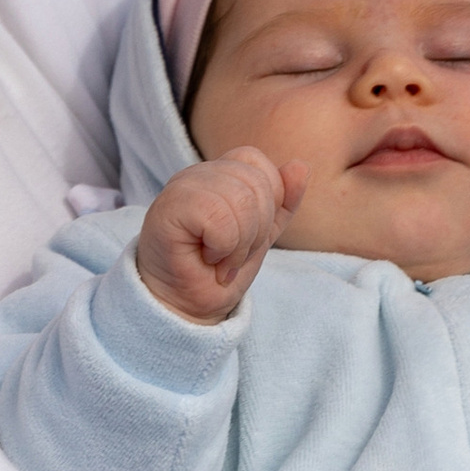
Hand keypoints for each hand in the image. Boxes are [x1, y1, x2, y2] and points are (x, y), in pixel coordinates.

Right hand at [135, 147, 304, 323]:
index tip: (247, 236)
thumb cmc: (216, 271)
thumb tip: (300, 166)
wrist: (186, 307)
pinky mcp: (169, 209)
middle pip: (254, 182)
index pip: (256, 163)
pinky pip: (220, 217)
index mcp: (217, 174)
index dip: (265, 202)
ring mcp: (181, 188)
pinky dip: (223, 248)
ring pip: (241, 200)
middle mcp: (197, 174)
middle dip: (256, 230)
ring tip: (220, 259)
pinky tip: (207, 259)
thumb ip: (282, 203)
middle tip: (232, 255)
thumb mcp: (262, 235)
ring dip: (239, 244)